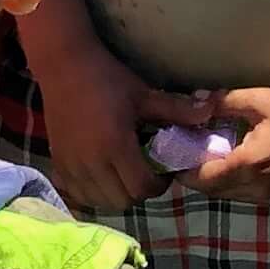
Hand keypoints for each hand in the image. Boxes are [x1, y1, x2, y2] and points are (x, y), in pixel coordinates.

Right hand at [25, 23, 211, 216]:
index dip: (159, 184)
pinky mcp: (58, 164)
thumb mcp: (144, 94)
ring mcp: (71, 166)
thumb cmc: (107, 78)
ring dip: (117, 194)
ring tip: (124, 173)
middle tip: (146, 172)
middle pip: (123, 201)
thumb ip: (177, 110)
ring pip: (100, 202)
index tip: (164, 170)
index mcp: (115, 146)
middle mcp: (92, 162)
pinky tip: (102, 175)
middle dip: (139, 191)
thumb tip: (211, 112)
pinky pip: (79, 194)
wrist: (64, 66)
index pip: (142, 188)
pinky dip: (93, 192)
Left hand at [192, 83, 269, 208]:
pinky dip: (236, 182)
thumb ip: (225, 102)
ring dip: (217, 179)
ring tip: (210, 155)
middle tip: (188, 151)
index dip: (182, 167)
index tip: (173, 151)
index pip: (202, 178)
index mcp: (249, 164)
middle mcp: (257, 188)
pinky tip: (237, 161)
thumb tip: (197, 99)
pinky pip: (249, 195)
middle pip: (213, 190)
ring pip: (230, 195)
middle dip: (197, 173)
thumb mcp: (263, 100)